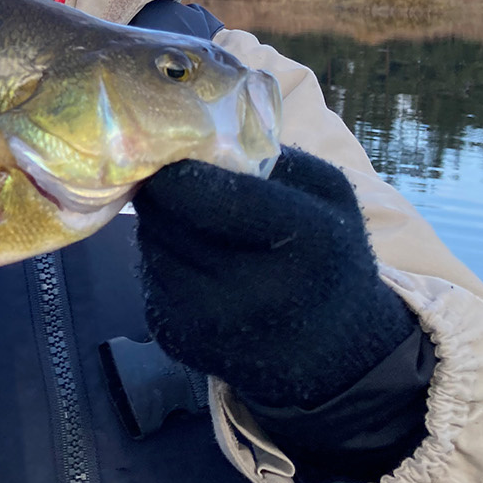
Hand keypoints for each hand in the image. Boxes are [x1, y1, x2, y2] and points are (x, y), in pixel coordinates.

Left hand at [134, 148, 415, 408]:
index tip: (175, 155)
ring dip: (162, 226)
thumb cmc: (330, 256)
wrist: (334, 349)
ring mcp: (210, 322)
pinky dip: (162, 262)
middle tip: (181, 185)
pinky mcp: (178, 340)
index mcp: (301, 239)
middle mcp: (253, 289)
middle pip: (164, 215)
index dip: (176, 167)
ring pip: (150, 244)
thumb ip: (266, 155)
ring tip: (195, 226)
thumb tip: (196, 132)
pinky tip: (196, 264)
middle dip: (166, 192)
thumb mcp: (325, 193)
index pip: (201, 190)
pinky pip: (147, 279)